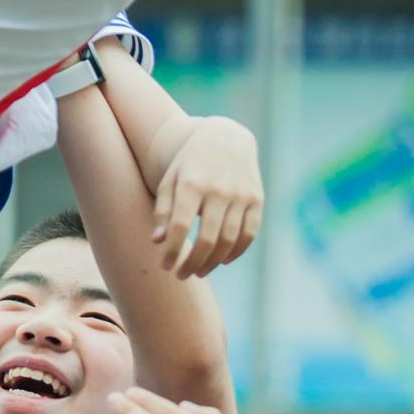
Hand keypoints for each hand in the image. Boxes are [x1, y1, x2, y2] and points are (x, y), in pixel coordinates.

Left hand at [152, 116, 264, 279]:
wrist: (226, 137)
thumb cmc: (190, 163)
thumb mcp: (170, 179)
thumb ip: (163, 210)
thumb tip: (157, 242)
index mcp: (192, 184)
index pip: (180, 226)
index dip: (172, 251)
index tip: (165, 267)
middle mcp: (218, 190)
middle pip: (207, 239)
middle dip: (193, 263)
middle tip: (182, 276)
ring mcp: (240, 195)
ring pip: (229, 240)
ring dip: (213, 262)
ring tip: (199, 272)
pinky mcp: (256, 199)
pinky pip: (249, 233)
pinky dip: (237, 251)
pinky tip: (222, 260)